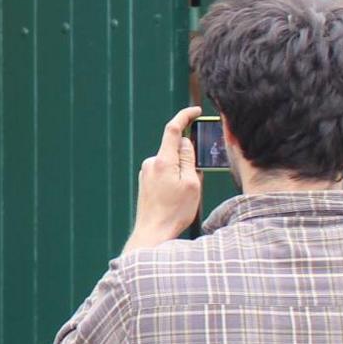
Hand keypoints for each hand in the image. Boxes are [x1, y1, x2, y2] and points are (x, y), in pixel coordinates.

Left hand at [125, 107, 203, 254]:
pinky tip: (176, 198)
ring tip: (183, 196)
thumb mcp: (191, 184)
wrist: (152, 232)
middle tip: (194, 182)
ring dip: (182, 172)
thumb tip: (185, 142)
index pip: (173, 129)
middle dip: (189, 158)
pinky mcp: (146, 180)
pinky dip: (175, 179)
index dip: (185, 116)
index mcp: (163, 161)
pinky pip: (165, 172)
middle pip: (174, 148)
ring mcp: (147, 171)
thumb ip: (189, 159)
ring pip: (171, 162)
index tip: (196, 111)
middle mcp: (151, 162)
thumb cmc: (174, 212)